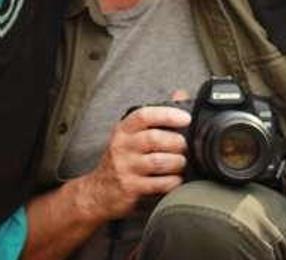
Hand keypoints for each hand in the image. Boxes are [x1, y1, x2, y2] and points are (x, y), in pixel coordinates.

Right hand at [78, 106, 189, 220]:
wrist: (99, 192)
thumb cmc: (123, 160)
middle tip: (185, 147)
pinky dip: (173, 181)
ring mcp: (125, 168)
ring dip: (177, 163)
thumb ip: (156, 117)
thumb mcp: (132, 135)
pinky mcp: (130, 188)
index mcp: (124, 130)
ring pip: (159, 162)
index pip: (144, 116)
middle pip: (155, 139)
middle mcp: (122, 146)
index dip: (167, 115)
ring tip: (181, 163)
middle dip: (177, 143)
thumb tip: (180, 94)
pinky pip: (159, 184)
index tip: (186, 118)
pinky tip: (175, 179)